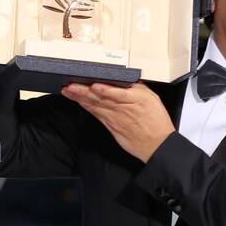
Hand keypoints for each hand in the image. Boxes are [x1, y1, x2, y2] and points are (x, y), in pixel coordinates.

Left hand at [60, 82, 174, 161]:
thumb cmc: (156, 122)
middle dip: (82, 91)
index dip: (101, 88)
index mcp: (133, 98)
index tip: (90, 83)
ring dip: (80, 98)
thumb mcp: (152, 98)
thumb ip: (137, 87)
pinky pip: (97, 115)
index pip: (113, 91)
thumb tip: (126, 79)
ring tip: (68, 91)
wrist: (157, 145)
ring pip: (95, 105)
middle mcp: (121, 108)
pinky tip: (80, 102)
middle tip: (69, 84)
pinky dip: (88, 108)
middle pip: (99, 97)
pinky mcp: (111, 126)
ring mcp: (114, 118)